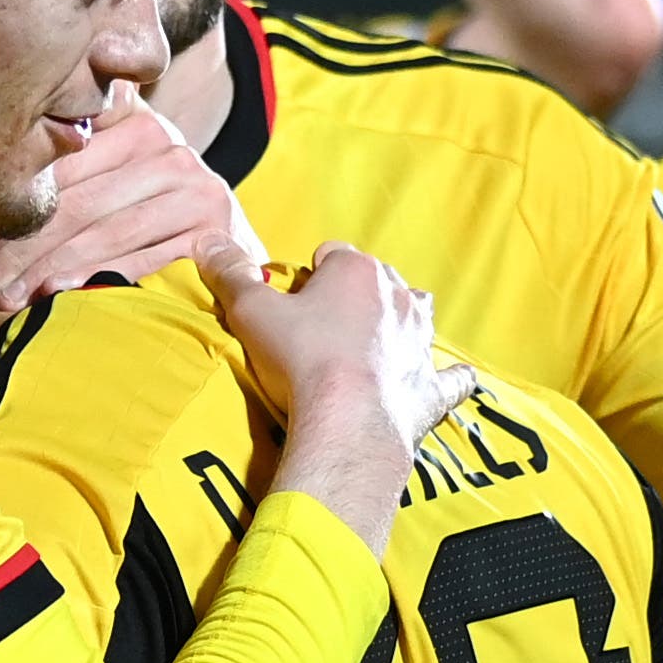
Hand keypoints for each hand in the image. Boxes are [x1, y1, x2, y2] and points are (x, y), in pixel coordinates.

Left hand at [0, 99, 260, 311]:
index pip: (59, 171)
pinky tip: (56, 295)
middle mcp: (170, 150)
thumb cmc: (155, 221)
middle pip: (75, 204)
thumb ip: (67, 178)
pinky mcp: (214, 234)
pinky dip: (94, 278)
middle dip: (19, 250)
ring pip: (101, 233)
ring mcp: (196, 191)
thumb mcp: (114, 183)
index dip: (9, 213)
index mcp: (137, 125)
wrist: (234, 257)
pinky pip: (139, 259)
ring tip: (5, 299)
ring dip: (46, 269)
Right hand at [214, 243, 474, 544]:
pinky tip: (455, 378)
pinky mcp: (431, 385)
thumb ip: (230, 275)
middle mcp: (397, 296)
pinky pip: (450, 377)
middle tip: (318, 331)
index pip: (330, 255)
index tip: (290, 304)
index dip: (306, 278)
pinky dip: (448, 377)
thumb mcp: (252, 311)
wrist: (348, 421)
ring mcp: (420, 341)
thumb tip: (207, 241)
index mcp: (356, 271)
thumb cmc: (302, 360)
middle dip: (351, 299)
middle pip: (374, 282)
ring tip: (368, 348)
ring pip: (414, 317)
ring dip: (396, 326)